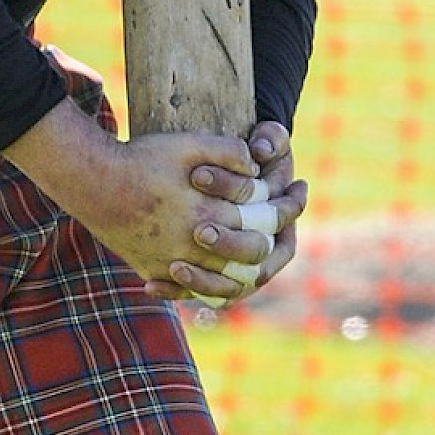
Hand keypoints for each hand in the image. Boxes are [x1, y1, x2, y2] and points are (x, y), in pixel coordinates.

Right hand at [2, 98, 272, 301]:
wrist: (89, 181)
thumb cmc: (140, 158)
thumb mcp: (187, 143)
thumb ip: (228, 151)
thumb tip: (258, 168)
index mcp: (208, 213)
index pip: (265, 219)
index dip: (289, 205)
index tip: (300, 192)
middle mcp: (193, 245)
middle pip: (251, 255)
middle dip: (274, 240)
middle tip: (284, 228)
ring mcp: (171, 262)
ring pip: (224, 281)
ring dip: (246, 269)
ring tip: (258, 256)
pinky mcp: (153, 270)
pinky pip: (188, 290)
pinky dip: (208, 286)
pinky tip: (218, 273)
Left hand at [179, 119, 306, 303]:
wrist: (205, 178)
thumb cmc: (241, 158)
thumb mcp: (262, 140)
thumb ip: (271, 138)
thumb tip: (262, 150)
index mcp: (283, 219)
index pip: (283, 220)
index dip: (270, 212)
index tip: (240, 195)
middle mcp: (264, 251)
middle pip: (254, 257)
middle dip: (229, 245)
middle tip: (201, 231)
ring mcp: (236, 270)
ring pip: (228, 288)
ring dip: (203, 280)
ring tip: (176, 266)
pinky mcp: (210, 280)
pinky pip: (196, 296)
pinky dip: (175, 292)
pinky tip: (151, 283)